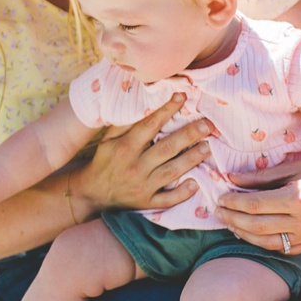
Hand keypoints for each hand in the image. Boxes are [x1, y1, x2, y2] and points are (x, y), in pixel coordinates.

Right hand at [78, 93, 208, 212]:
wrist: (92, 193)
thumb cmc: (104, 161)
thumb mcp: (107, 140)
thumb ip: (124, 124)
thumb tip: (144, 105)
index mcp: (125, 148)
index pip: (149, 126)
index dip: (167, 110)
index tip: (183, 97)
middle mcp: (135, 166)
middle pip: (166, 148)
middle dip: (188, 135)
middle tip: (208, 125)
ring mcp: (142, 186)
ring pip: (171, 172)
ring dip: (190, 160)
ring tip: (207, 147)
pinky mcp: (146, 202)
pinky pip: (166, 200)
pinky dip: (181, 194)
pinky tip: (195, 184)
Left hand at [218, 151, 300, 254]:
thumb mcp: (292, 168)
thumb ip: (260, 176)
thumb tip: (231, 178)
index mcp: (298, 198)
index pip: (256, 205)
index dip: (234, 202)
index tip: (221, 198)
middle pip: (257, 225)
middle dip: (233, 218)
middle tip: (218, 212)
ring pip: (267, 242)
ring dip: (244, 234)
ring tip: (230, 223)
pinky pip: (281, 248)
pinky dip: (262, 242)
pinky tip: (250, 233)